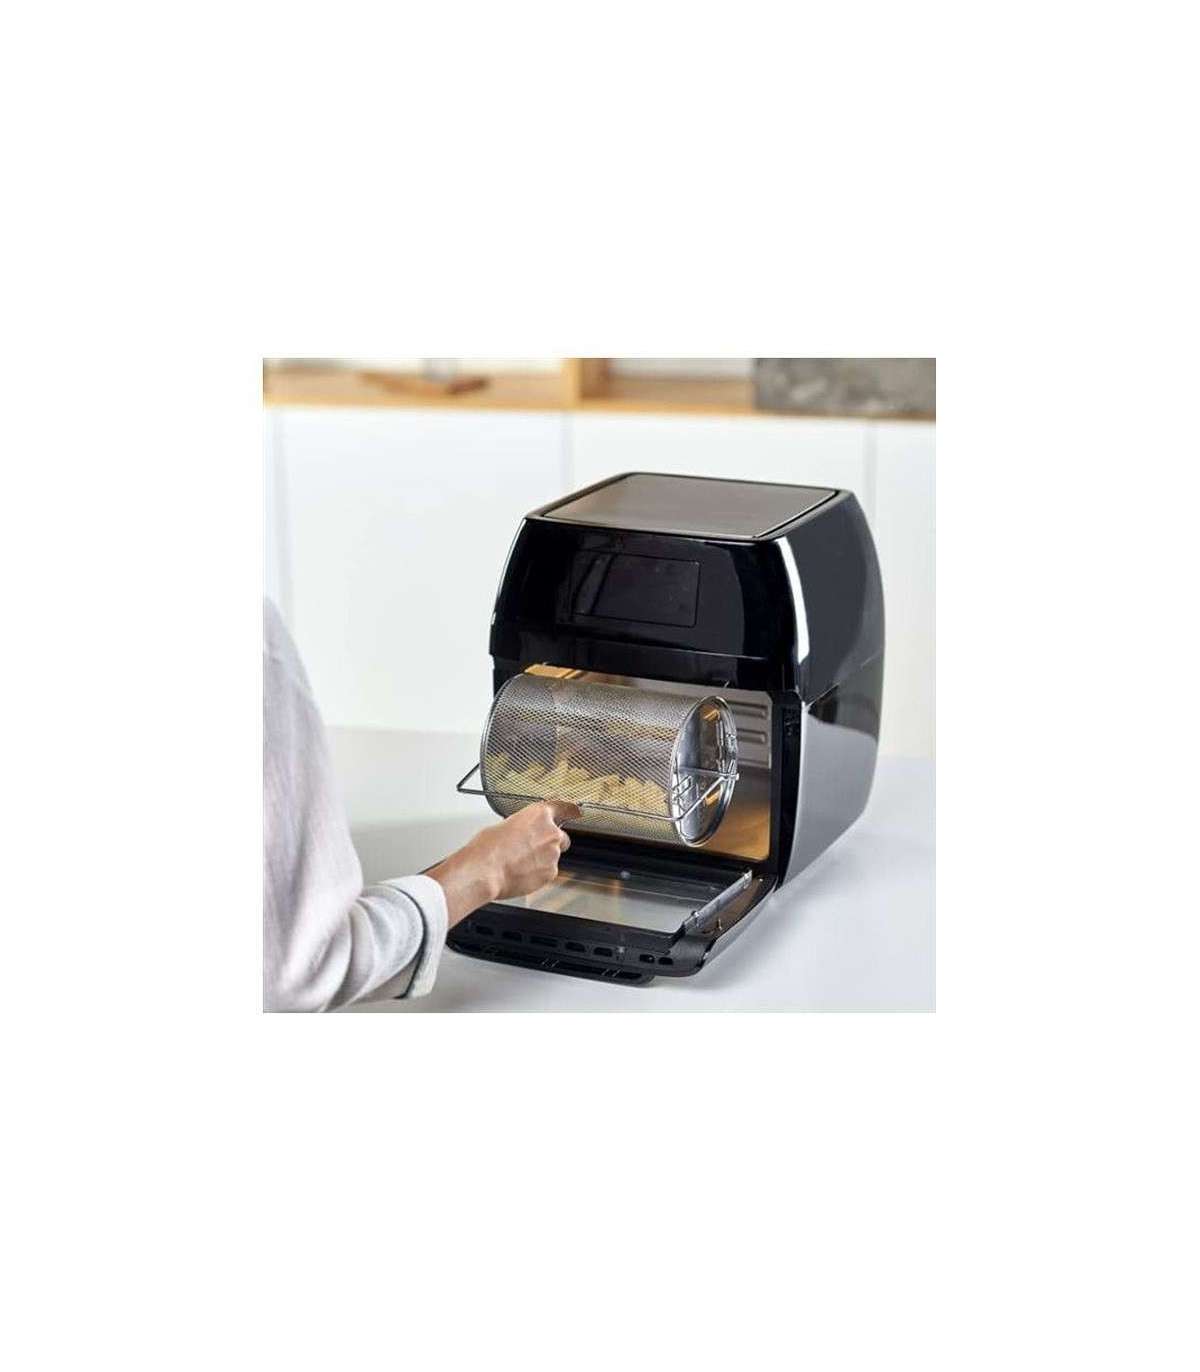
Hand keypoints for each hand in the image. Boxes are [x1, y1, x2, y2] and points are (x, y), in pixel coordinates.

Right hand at [428, 800, 582, 926]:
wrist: (485, 870)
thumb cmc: (487, 847)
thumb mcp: (503, 825)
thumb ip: (522, 827)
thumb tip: (522, 834)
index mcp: (539, 815)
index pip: (562, 808)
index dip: (569, 810)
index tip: (575, 811)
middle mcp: (551, 833)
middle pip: (560, 837)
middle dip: (549, 843)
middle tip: (530, 849)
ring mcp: (553, 854)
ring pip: (552, 857)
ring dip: (541, 860)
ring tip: (518, 863)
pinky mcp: (550, 873)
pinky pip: (547, 872)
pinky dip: (537, 873)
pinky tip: (521, 873)